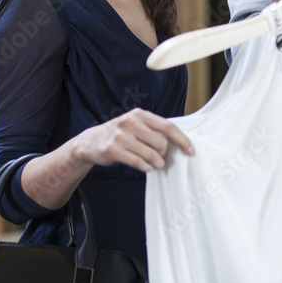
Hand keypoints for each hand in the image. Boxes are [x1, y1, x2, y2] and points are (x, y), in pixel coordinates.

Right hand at [74, 108, 194, 172]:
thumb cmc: (118, 134)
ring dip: (156, 163)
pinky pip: (139, 163)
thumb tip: (178, 141)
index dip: (182, 140)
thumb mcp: (134, 124)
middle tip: (161, 159)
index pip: (167, 126)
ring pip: (151, 155)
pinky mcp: (114, 149)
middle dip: (164, 155)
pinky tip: (146, 167)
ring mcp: (121, 136)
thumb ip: (153, 129)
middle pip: (161, 143)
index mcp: (139, 114)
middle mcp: (130, 122)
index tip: (191, 151)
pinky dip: (146, 168)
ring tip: (155, 165)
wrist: (90, 142)